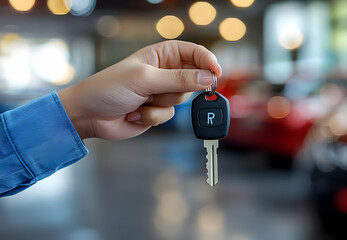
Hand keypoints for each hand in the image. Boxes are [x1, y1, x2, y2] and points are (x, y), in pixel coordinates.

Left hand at [58, 40, 221, 139]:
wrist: (89, 115)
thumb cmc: (109, 88)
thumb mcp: (145, 79)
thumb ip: (178, 79)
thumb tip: (207, 77)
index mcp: (162, 55)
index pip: (193, 53)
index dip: (207, 61)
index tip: (216, 73)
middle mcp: (165, 72)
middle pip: (192, 80)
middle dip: (177, 89)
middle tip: (160, 90)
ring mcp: (161, 93)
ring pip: (181, 101)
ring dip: (160, 104)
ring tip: (140, 100)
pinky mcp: (157, 112)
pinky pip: (169, 116)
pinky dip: (153, 117)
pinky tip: (135, 112)